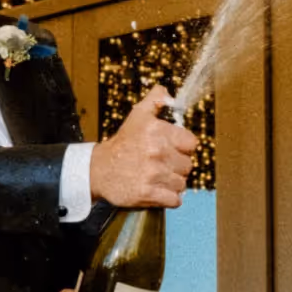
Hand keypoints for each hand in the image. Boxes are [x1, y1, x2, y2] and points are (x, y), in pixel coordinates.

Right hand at [88, 84, 196, 209]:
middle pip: (188, 165)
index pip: (192, 143)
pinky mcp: (148, 194)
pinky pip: (175, 200)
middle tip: (161, 165)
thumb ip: (154, 101)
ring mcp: (153, 174)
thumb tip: (166, 91)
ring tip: (157, 177)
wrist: (99, 170)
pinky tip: (158, 190)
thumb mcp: (137, 116)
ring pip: (182, 183)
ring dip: (172, 183)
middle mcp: (157, 152)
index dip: (183, 148)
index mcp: (158, 132)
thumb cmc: (122, 144)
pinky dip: (169, 198)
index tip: (173, 150)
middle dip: (177, 166)